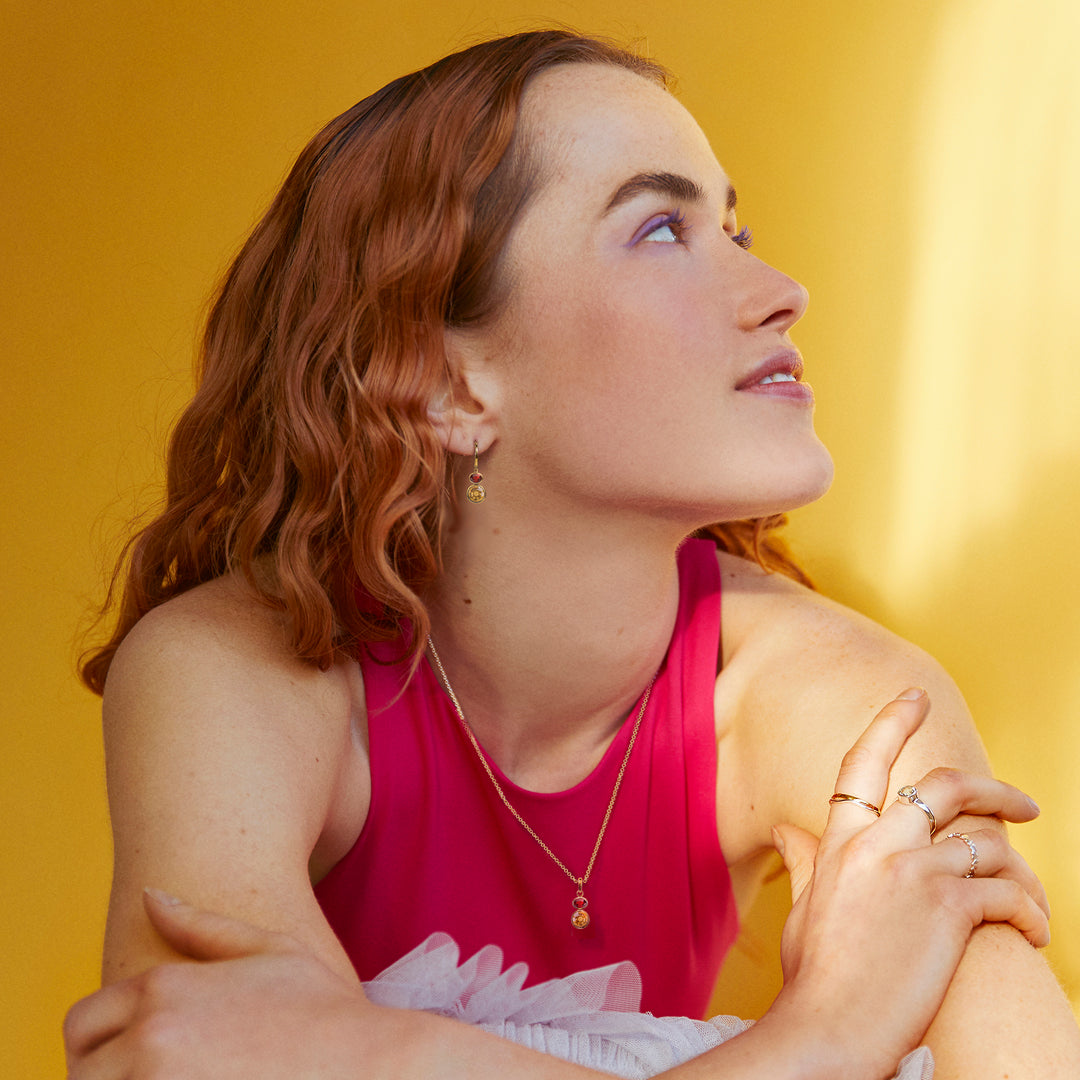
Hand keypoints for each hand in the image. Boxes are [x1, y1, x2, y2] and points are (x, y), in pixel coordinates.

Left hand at [64, 890, 384, 1078]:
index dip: (102, 1043)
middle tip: (157, 1075)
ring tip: (183, 1079)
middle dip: (108, 1075)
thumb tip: (148, 895)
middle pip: (81, 1073)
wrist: (368, 1064)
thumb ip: (199, 924)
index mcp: (163, 989)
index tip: (134, 1058)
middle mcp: (150, 1039)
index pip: (82, 1024)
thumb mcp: (269, 950)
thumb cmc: (324, 1008)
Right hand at [766, 689, 1048, 1076]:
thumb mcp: (803, 907)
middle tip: (1025, 803)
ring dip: (1022, 869)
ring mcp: (914, 871)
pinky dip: (1029, 911)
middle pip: (944, 784)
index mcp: (839, 840)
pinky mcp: (949, 907)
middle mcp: (878, 844)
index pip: (863, 762)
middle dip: (995, 788)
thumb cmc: (814, 973)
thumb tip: (786, 831)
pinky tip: (1032, 930)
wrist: (831, 1026)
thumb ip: (802, 860)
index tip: (913, 696)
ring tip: (1033, 896)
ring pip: (987, 841)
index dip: (891, 721)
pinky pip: (1006, 891)